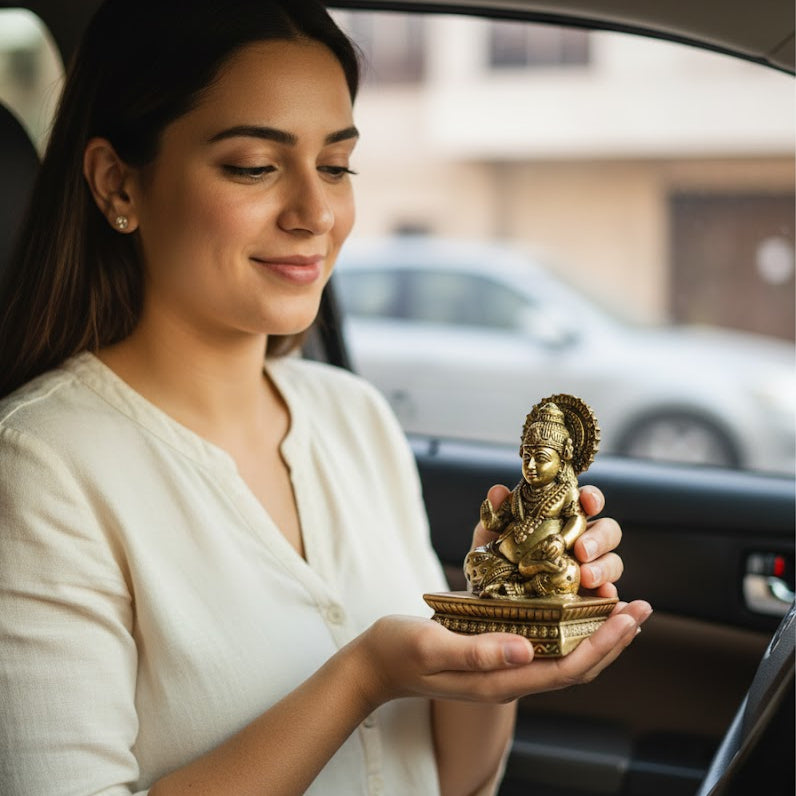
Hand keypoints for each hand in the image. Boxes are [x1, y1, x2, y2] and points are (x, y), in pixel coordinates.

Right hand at [356, 600, 651, 706]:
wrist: (374, 662)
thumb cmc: (399, 653)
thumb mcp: (433, 647)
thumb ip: (477, 651)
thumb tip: (527, 649)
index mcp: (500, 680)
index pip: (566, 669)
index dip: (602, 646)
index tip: (627, 619)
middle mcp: (509, 672)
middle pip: (574, 661)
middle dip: (610, 637)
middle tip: (639, 607)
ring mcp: (502, 659)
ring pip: (560, 648)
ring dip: (592, 627)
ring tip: (617, 603)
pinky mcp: (493, 644)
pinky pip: (538, 634)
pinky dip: (561, 617)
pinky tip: (567, 597)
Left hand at [471, 484, 624, 598]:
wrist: (492, 605)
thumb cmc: (496, 566)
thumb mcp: (490, 541)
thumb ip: (496, 517)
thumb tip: (498, 493)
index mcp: (562, 522)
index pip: (586, 503)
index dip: (592, 499)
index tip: (587, 501)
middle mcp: (581, 543)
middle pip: (608, 531)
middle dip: (600, 537)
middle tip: (581, 550)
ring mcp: (589, 571)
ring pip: (613, 561)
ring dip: (604, 567)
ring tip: (586, 577)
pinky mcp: (591, 600)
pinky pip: (610, 596)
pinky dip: (612, 596)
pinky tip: (604, 597)